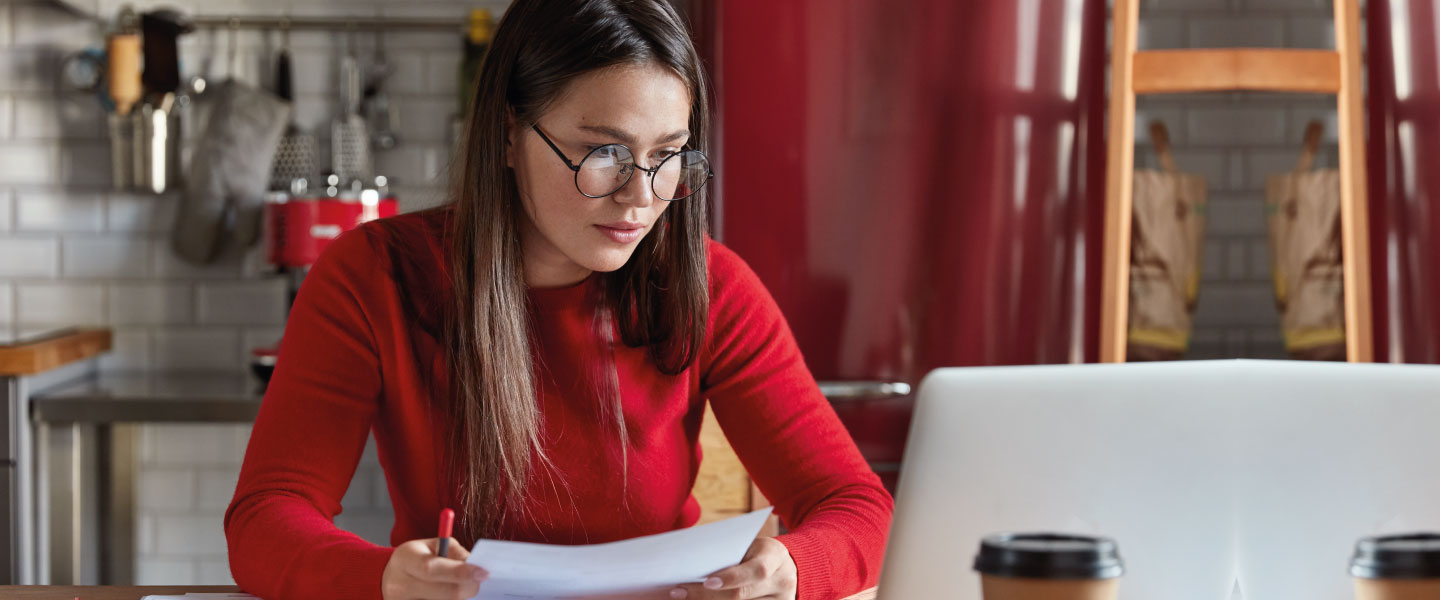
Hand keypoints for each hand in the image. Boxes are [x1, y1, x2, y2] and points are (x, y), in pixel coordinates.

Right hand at [381, 537, 489, 599]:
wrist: (391, 579)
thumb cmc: (418, 558)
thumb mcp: (434, 546)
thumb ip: (456, 554)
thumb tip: (478, 567)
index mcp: (405, 560)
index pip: (432, 569)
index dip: (460, 572)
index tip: (483, 573)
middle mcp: (399, 586)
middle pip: (443, 594)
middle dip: (468, 588)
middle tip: (480, 582)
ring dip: (459, 598)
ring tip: (461, 587)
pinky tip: (450, 595)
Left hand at [668, 537, 796, 599]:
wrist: (785, 566)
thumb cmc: (758, 553)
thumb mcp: (749, 547)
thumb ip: (729, 557)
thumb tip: (692, 567)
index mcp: (776, 558)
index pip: (757, 571)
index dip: (732, 578)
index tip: (707, 581)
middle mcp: (782, 584)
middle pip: (741, 596)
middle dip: (706, 596)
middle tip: (678, 593)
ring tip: (681, 598)